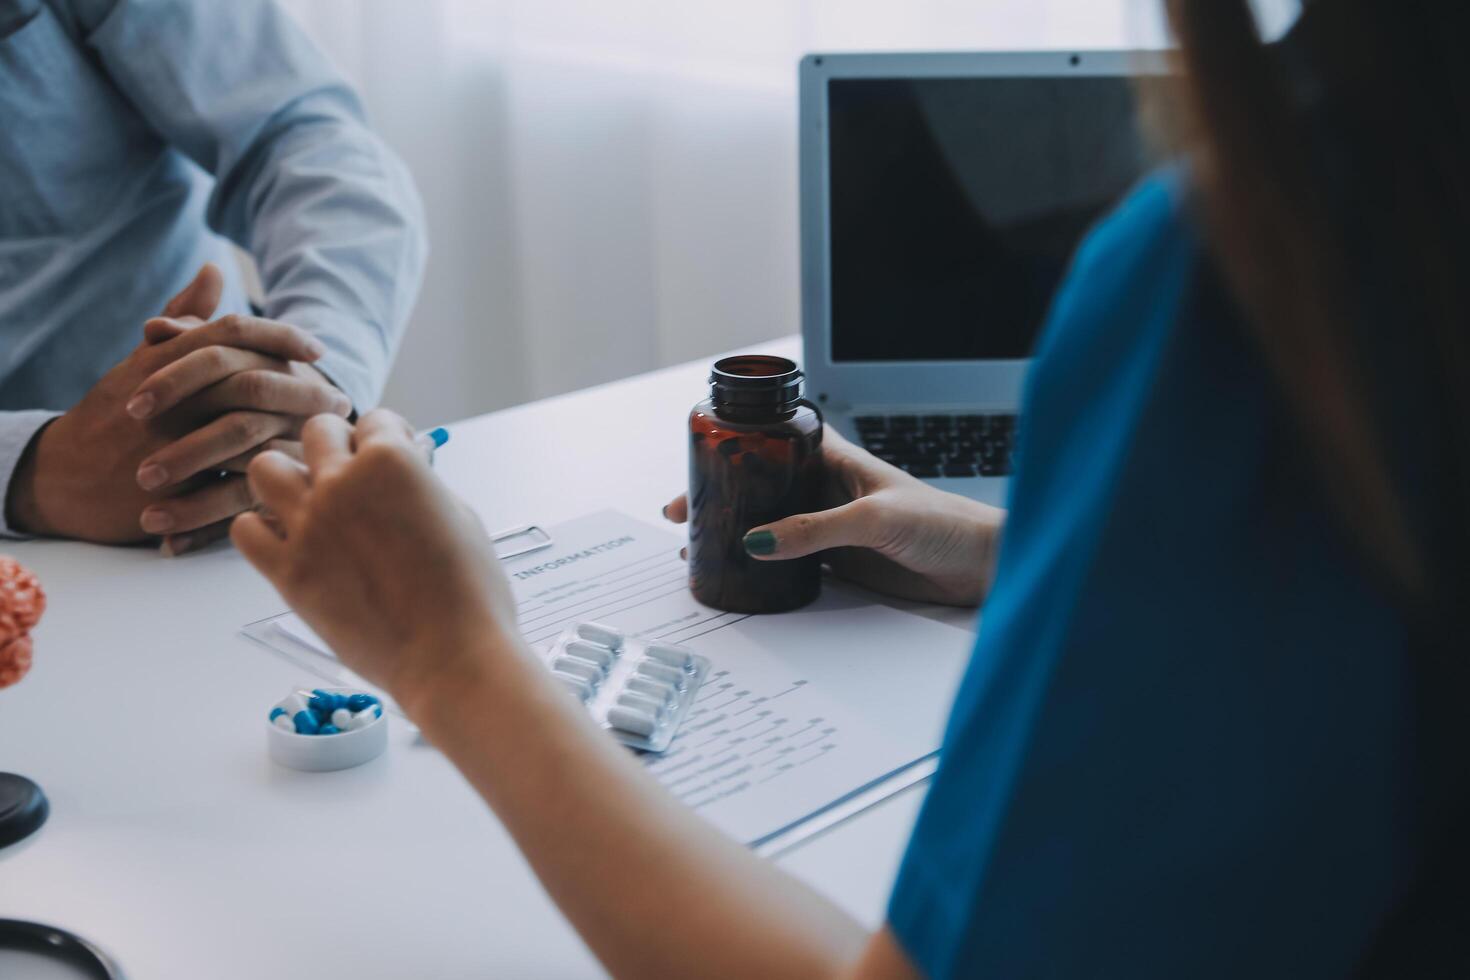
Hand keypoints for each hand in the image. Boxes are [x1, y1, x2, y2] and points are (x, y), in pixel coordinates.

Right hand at [5, 266, 330, 545]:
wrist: (64, 475)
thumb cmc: (115, 411)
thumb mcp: (145, 361)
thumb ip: (184, 317)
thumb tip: (215, 270)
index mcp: (161, 360)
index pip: (230, 335)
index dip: (279, 337)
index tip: (318, 349)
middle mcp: (165, 399)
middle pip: (248, 384)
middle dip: (302, 393)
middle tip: (341, 401)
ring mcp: (165, 446)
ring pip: (244, 437)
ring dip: (294, 439)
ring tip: (328, 443)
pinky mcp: (168, 492)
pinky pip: (228, 489)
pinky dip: (266, 485)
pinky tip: (304, 482)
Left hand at [232, 411, 526, 709]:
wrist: (450, 656)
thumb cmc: (470, 594)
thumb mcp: (462, 517)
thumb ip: (424, 485)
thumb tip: (409, 472)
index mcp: (391, 461)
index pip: (375, 419)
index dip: (388, 436)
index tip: (392, 452)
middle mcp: (342, 484)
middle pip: (316, 432)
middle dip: (337, 446)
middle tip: (351, 473)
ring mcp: (308, 526)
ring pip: (266, 469)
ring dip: (287, 477)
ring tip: (309, 500)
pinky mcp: (287, 572)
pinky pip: (245, 530)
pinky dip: (262, 529)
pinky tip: (289, 540)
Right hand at [665, 427, 1004, 605]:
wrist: (981, 566)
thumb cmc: (944, 523)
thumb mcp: (873, 520)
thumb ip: (815, 529)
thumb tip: (759, 541)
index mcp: (837, 459)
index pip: (775, 442)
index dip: (736, 448)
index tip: (698, 461)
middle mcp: (829, 489)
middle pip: (763, 485)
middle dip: (723, 494)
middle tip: (682, 511)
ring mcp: (831, 527)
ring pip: (771, 524)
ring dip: (738, 531)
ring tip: (698, 542)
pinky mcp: (840, 562)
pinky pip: (791, 561)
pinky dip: (763, 565)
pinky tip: (740, 572)